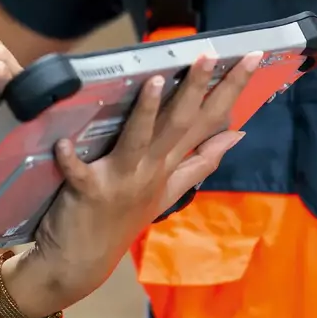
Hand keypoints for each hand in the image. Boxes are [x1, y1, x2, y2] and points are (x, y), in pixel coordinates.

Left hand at [27, 53, 259, 304]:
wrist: (83, 262)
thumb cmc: (121, 218)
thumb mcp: (168, 191)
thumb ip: (200, 162)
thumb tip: (237, 133)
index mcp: (169, 164)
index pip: (208, 120)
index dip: (231, 89)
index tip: (252, 57)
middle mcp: (151, 170)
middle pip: (179, 124)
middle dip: (196, 89)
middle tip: (210, 55)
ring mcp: (122, 181)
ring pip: (138, 140)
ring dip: (146, 113)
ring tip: (155, 81)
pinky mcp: (88, 191)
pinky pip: (79, 172)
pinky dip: (71, 159)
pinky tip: (64, 142)